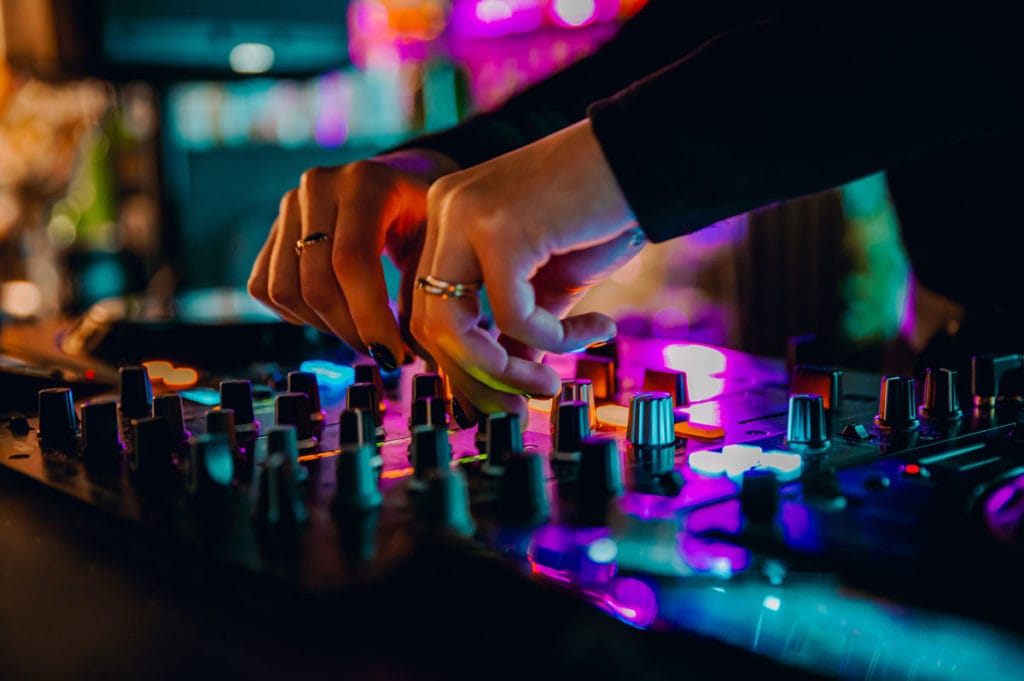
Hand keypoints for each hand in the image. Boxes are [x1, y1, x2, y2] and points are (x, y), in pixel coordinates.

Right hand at [247, 149, 459, 369]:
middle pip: (316, 283)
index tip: (393, 353)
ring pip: (284, 291)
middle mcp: (318, 187)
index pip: (352, 261)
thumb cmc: (424, 216)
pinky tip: (334, 316)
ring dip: (324, 327)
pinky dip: (297, 315)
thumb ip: (422, 286)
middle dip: (350, 331)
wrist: (401, 182)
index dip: (370, 317)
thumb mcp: (436, 240)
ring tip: (361, 332)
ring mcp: (289, 207)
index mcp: (364, 182)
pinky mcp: (273, 230)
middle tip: (382, 352)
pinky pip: (265, 288)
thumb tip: (409, 353)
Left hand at [411, 120, 644, 421]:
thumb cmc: (603, 217)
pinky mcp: (500, 228)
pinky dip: (555, 338)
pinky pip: (512, 316)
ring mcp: (465, 216)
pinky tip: (598, 326)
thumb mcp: (550, 285)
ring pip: (452, 327)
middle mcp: (444, 211)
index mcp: (447, 220)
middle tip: (524, 407)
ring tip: (551, 386)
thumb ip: (518, 329)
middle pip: (428, 324)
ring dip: (504, 372)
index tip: (506, 397)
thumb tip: (505, 387)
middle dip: (477, 379)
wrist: (648, 160)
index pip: (428, 309)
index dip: (462, 364)